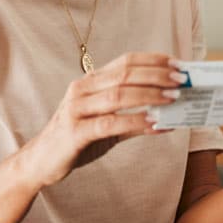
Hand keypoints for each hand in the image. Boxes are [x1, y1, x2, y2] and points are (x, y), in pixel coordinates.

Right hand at [22, 53, 183, 186]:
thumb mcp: (107, 124)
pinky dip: (134, 122)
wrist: (41, 162)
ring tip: (173, 98)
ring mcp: (76, 109)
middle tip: (181, 80)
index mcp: (90, 82)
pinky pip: (109, 124)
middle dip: (156, 75)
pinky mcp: (74, 132)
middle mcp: (82, 90)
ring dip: (149, 95)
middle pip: (124, 74)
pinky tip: (154, 125)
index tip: (176, 63)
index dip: (152, 60)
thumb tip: (168, 115)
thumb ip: (133, 117)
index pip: (125, 61)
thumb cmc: (77, 139)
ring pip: (118, 95)